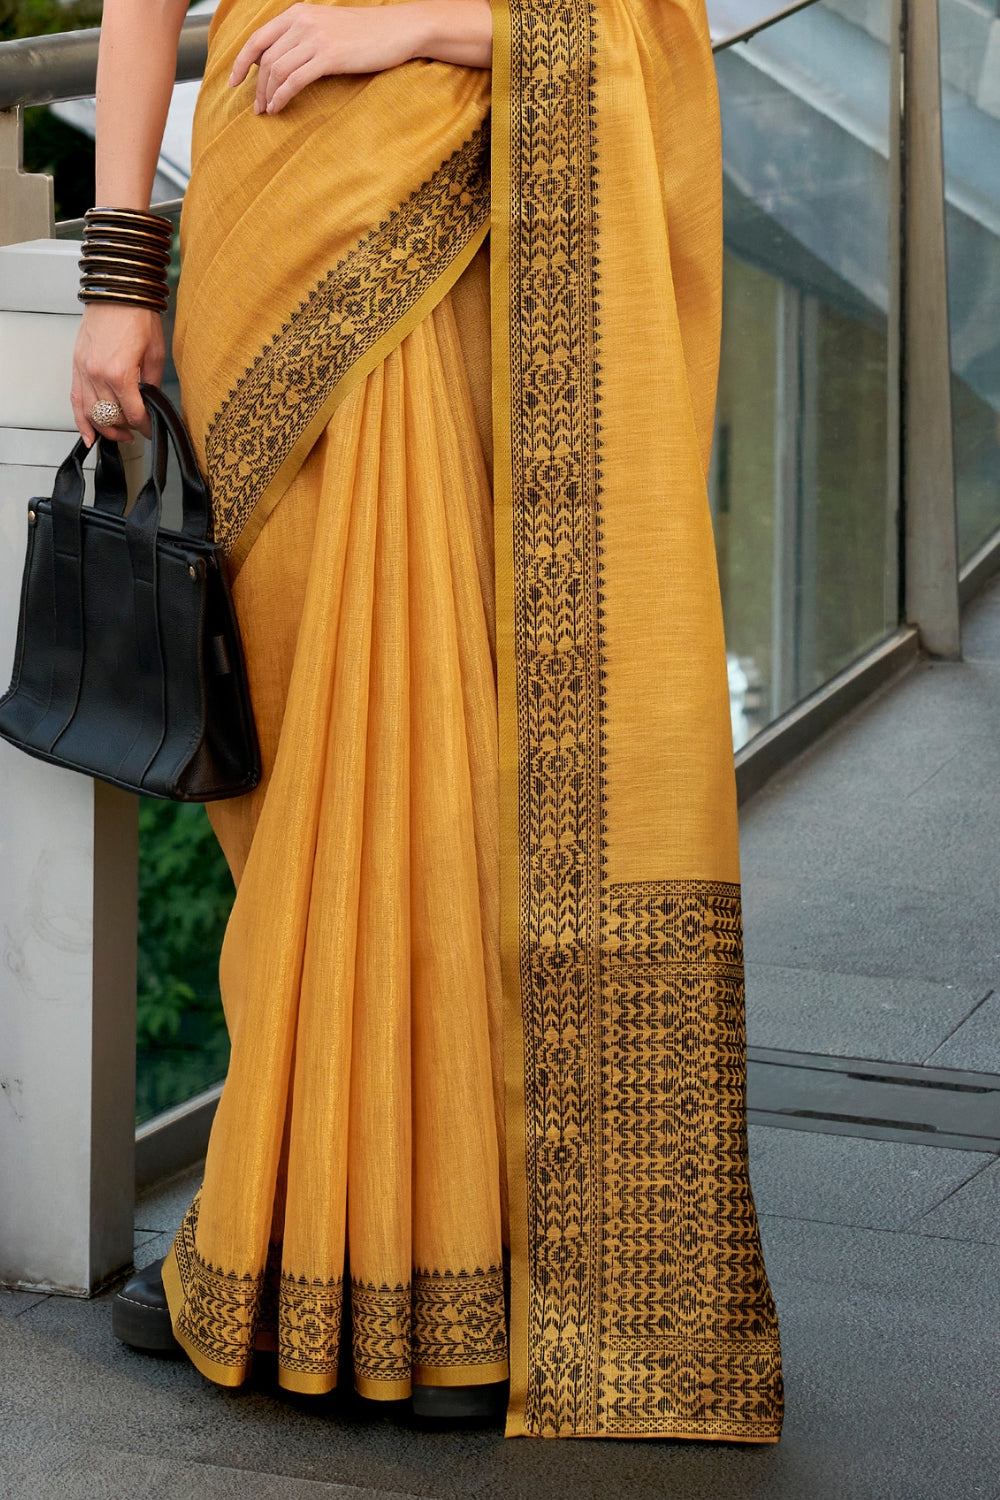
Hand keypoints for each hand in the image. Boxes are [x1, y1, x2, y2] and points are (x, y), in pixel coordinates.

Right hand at [71, 302, 165, 444]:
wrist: (117, 292)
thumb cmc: (136, 316)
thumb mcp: (155, 354)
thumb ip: (152, 384)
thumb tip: (151, 403)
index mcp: (120, 374)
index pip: (133, 414)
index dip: (144, 426)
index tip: (150, 429)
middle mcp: (98, 375)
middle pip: (111, 417)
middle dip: (125, 429)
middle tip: (135, 432)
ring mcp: (84, 371)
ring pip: (92, 413)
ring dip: (106, 428)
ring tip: (117, 434)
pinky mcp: (77, 365)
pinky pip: (76, 400)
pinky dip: (81, 420)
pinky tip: (88, 435)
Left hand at [229, 3, 423, 114]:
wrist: (397, 29)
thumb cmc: (366, 34)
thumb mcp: (328, 28)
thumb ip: (304, 38)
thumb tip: (283, 61)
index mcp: (298, 13)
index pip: (258, 38)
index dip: (241, 62)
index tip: (234, 81)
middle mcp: (302, 22)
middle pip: (266, 59)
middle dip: (256, 86)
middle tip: (256, 107)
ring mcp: (315, 38)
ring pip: (277, 71)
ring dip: (267, 95)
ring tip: (267, 111)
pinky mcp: (328, 56)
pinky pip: (294, 80)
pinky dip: (282, 96)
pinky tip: (278, 108)